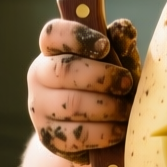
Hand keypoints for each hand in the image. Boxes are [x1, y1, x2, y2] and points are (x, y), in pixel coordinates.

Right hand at [26, 18, 140, 162]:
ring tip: (127, 110)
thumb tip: (123, 28)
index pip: (52, 34)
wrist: (94, 132)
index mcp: (53, 51)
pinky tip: (119, 130)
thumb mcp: (118, 62)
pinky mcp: (48, 137)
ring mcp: (39, 108)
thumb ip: (120, 45)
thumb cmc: (107, 87)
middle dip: (102, 76)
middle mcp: (39, 76)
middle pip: (63, 69)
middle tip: (126, 83)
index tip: (105, 45)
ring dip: (108, 107)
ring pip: (71, 104)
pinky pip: (76, 135)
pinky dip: (104, 133)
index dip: (77, 36)